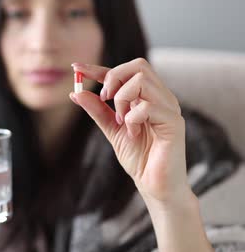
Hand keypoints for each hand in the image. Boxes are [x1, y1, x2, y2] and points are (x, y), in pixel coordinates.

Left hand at [71, 58, 191, 210]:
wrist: (155, 186)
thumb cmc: (139, 158)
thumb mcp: (111, 130)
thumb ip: (97, 111)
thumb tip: (76, 93)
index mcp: (147, 97)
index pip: (125, 71)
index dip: (99, 68)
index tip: (76, 68)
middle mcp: (161, 97)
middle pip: (138, 66)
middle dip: (113, 78)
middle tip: (104, 99)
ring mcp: (169, 108)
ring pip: (142, 81)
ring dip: (122, 99)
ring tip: (121, 121)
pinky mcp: (174, 122)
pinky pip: (148, 106)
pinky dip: (132, 117)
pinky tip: (133, 132)